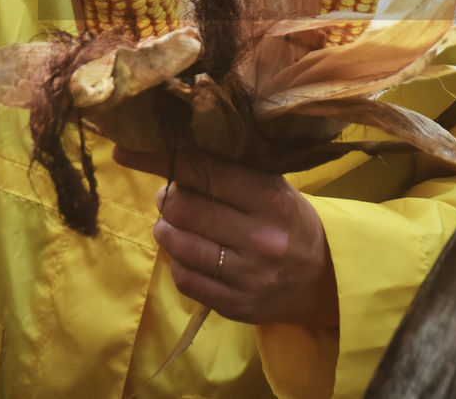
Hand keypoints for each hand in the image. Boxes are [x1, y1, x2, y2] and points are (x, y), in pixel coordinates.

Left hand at [113, 146, 338, 328]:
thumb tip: (173, 149)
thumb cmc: (290, 221)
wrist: (329, 278)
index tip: (126, 152)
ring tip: (174, 224)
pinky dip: (177, 262)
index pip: (204, 172)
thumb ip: (232, 170)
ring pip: (178, 245)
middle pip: (182, 210)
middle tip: (169, 197)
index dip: (159, 159)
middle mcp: (261, 237)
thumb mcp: (274, 187)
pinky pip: (185, 280)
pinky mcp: (238, 306)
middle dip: (165, 199)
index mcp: (270, 198)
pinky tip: (189, 254)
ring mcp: (249, 275)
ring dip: (165, 230)